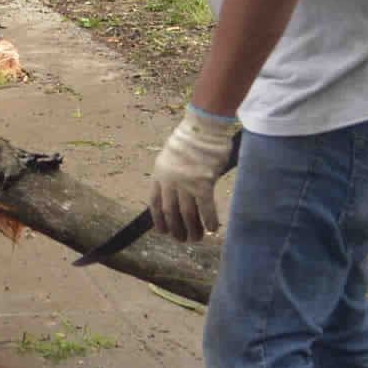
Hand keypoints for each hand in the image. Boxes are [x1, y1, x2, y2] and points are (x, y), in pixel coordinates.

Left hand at [148, 106, 237, 241]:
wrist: (203, 128)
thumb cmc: (190, 139)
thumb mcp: (170, 155)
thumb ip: (170, 173)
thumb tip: (175, 190)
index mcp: (159, 173)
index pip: (155, 202)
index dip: (158, 219)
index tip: (163, 231)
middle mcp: (170, 181)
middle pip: (170, 212)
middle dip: (175, 229)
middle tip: (182, 239)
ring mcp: (186, 183)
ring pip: (187, 214)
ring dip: (192, 229)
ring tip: (196, 239)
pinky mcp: (203, 184)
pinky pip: (205, 208)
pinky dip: (209, 220)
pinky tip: (213, 229)